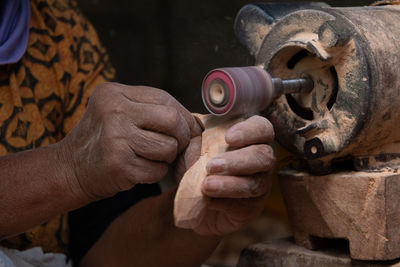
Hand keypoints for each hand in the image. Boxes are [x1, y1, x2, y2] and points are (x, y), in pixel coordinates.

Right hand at [58, 83, 201, 201]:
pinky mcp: (119, 165)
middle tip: (175, 145)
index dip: (184, 116)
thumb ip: (152, 110)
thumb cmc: (103, 140)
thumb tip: (198, 122)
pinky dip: (154, 173)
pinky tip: (138, 169)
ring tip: (149, 156)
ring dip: (166, 157)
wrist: (69, 169)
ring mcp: (115, 139)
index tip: (188, 128)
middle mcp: (113, 111)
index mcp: (113, 93)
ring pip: (168, 147)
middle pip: (172, 120)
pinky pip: (157, 170)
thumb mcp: (118, 112)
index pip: (165, 98)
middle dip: (182, 136)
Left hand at [179, 115, 274, 235]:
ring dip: (230, 184)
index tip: (229, 138)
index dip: (250, 131)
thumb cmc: (194, 164)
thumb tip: (196, 127)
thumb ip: (196, 132)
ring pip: (255, 183)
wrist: (188, 197)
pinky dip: (225, 202)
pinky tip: (209, 201)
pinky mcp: (252, 207)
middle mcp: (260, 159)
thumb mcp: (191, 144)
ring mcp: (260, 184)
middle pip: (264, 156)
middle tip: (211, 165)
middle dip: (238, 161)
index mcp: (248, 137)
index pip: (262, 128)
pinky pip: (245, 205)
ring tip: (206, 185)